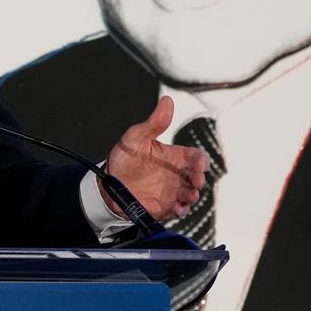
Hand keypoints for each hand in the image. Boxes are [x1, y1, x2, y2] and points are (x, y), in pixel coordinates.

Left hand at [100, 96, 209, 221]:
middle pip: (198, 177)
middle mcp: (178, 175)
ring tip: (190, 195)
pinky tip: (178, 208)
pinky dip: (181, 210)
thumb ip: (154, 122)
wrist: (109, 182)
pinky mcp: (164, 207)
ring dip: (193, 196)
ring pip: (191, 195)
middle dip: (200, 179)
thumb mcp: (136, 136)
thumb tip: (167, 100)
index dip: (201, 160)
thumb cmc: (125, 156)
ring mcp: (172, 192)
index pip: (196, 157)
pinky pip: (178, 210)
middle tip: (197, 180)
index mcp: (175, 156)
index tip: (200, 164)